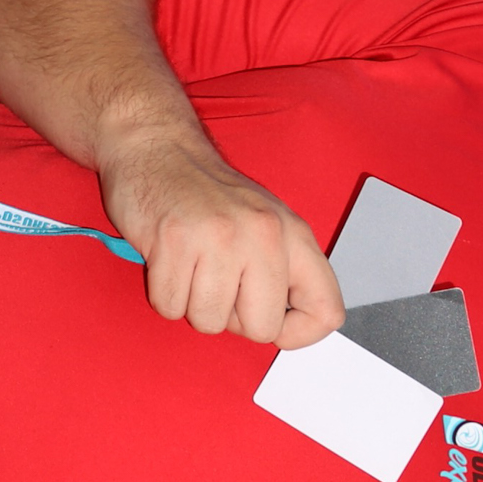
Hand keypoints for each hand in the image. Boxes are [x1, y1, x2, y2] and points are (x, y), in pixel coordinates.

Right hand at [99, 125, 343, 348]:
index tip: (274, 323)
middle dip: (234, 320)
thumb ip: (285, 274)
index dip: (298, 334)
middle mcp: (263, 235)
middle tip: (218, 283)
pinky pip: (170, 307)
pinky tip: (168, 260)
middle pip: (262, 329)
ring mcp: (218, 238)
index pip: (326, 313)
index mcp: (293, 235)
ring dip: (193, 304)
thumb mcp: (266, 225)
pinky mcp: (174, 241)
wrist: (156, 148)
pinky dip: (164, 293)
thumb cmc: (209, 197)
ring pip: (210, 322)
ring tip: (191, 265)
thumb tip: (289, 330)